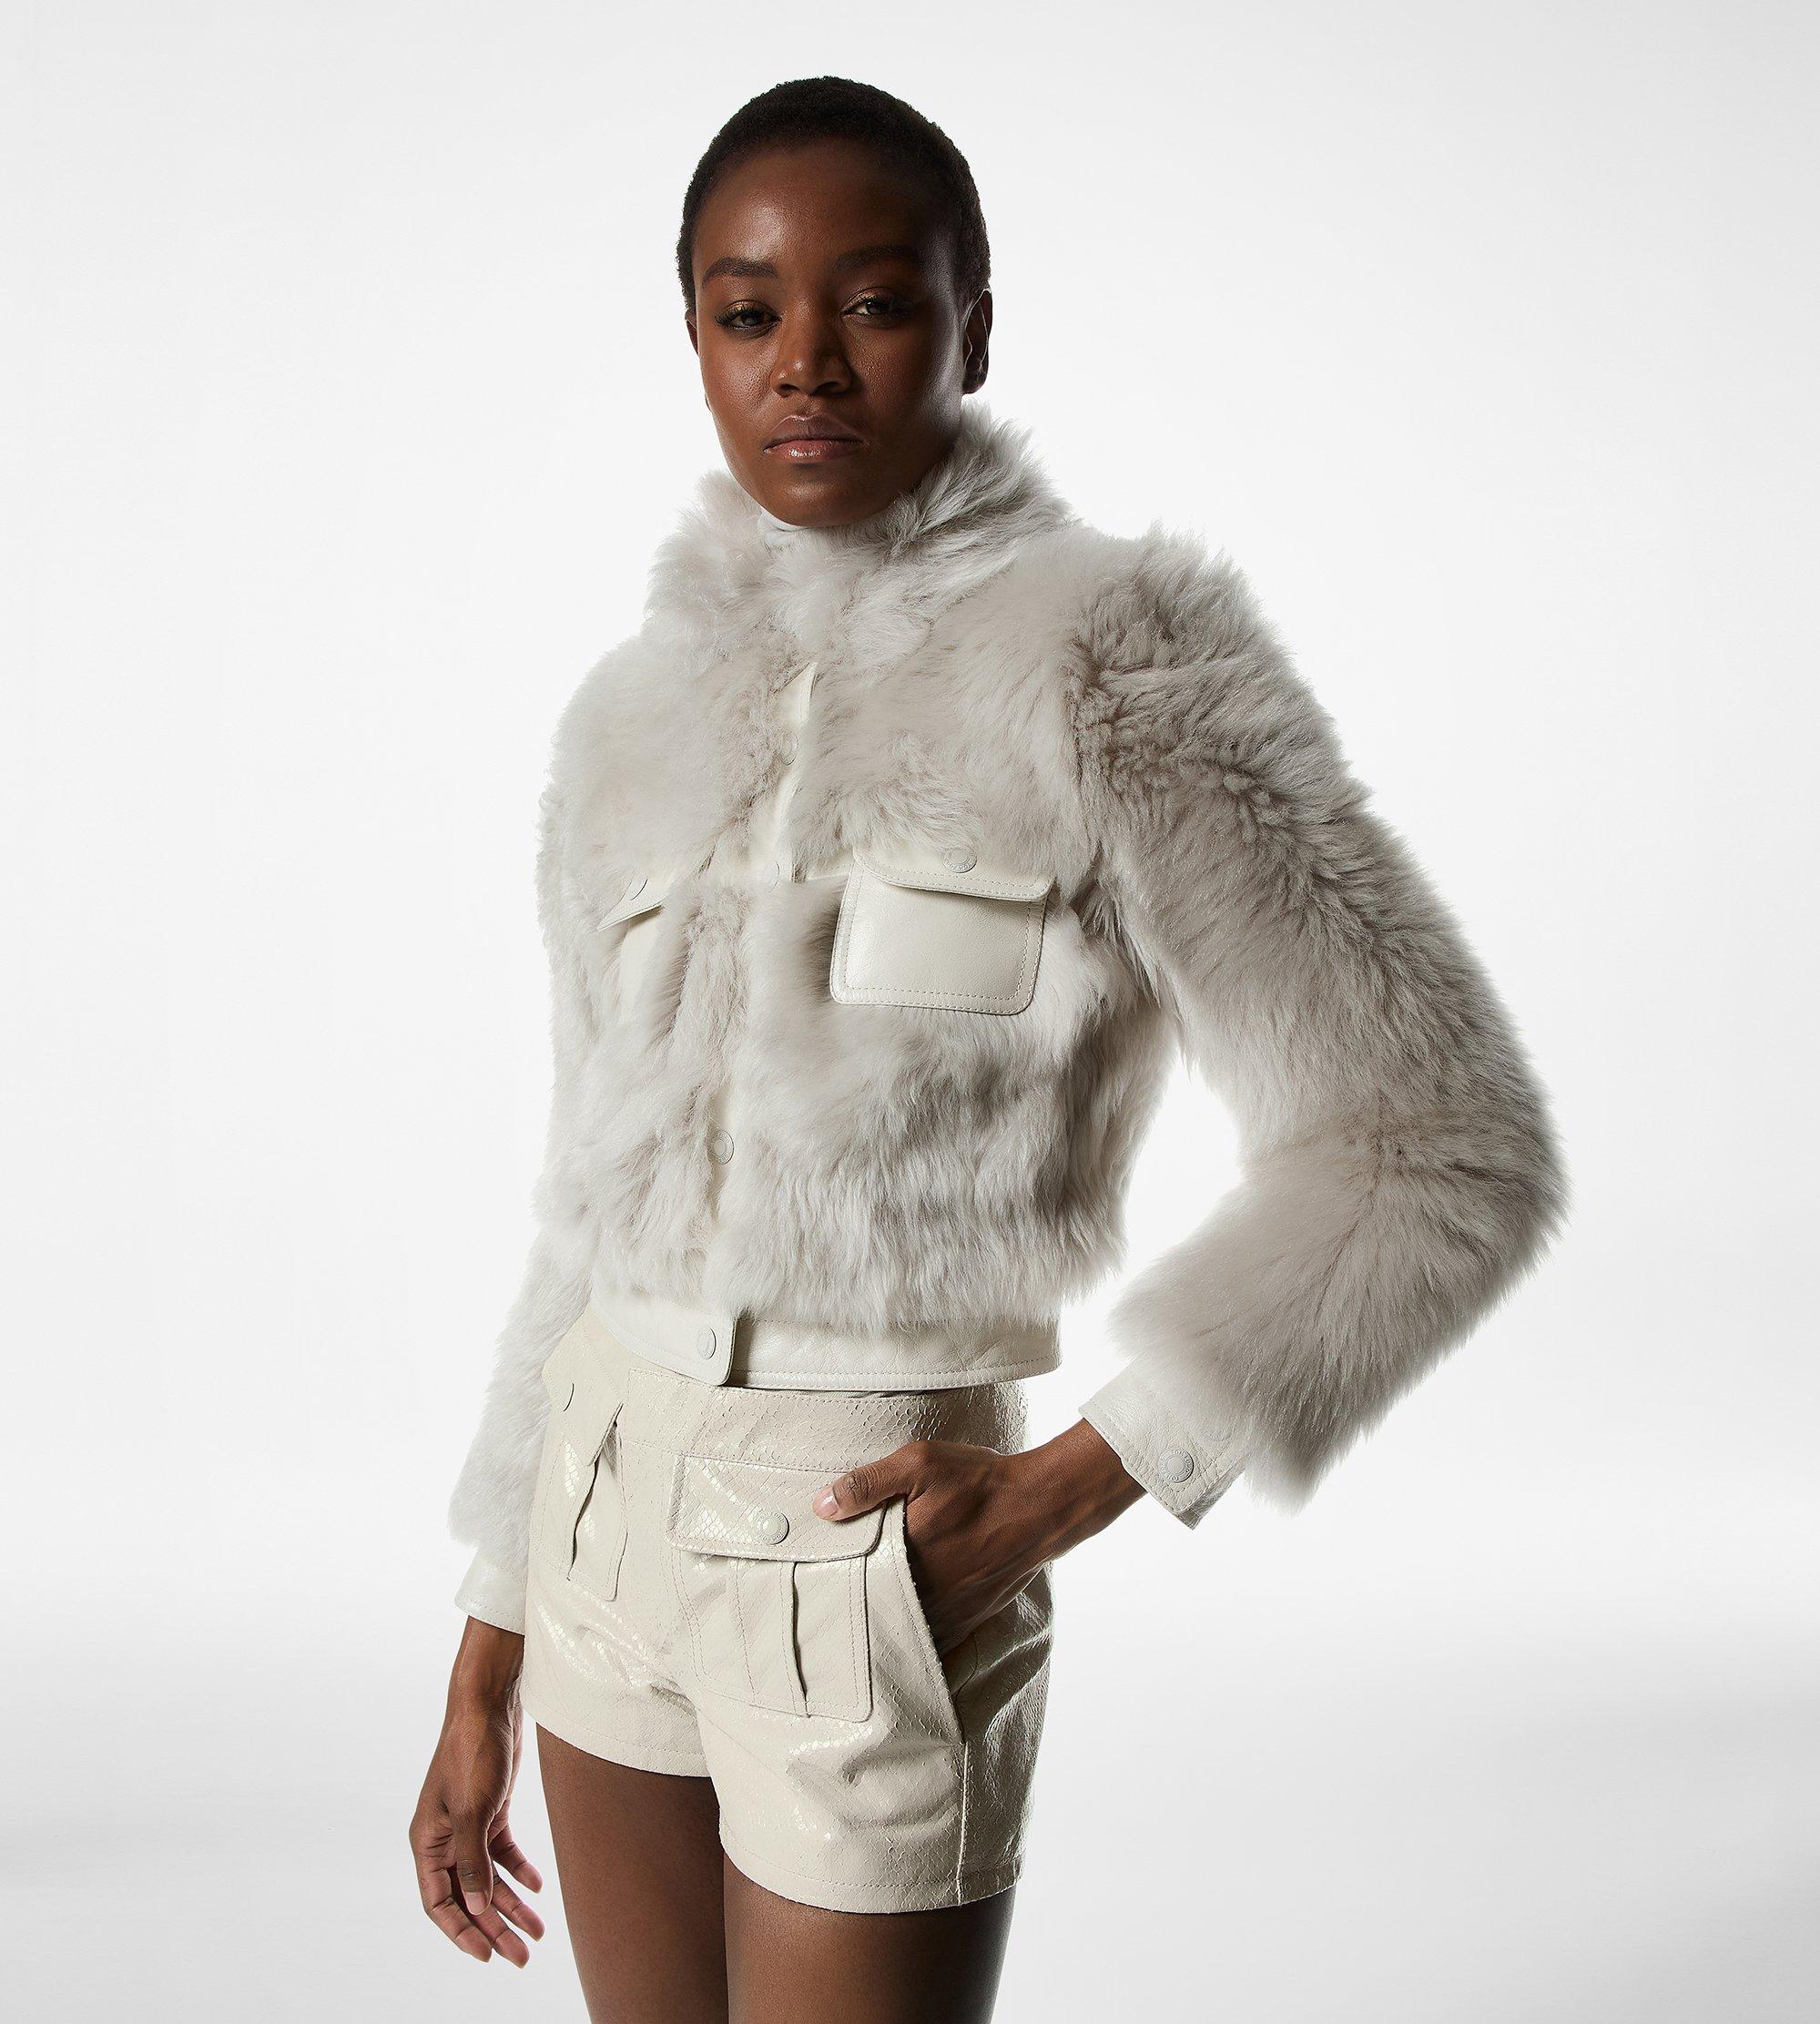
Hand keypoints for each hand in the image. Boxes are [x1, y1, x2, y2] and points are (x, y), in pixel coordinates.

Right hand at [409, 1620, 545, 1967]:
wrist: (490, 1705)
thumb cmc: (471, 1752)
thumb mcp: (472, 1809)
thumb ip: (472, 1860)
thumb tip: (476, 1906)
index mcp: (427, 1841)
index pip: (439, 1902)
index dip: (461, 1932)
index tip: (486, 1954)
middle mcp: (444, 1838)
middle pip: (468, 1896)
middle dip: (494, 1927)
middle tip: (521, 1955)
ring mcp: (468, 1825)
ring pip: (489, 1878)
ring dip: (511, 1905)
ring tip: (537, 1933)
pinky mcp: (491, 1811)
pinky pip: (503, 1853)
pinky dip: (519, 1871)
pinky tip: (538, 1888)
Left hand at [813, 1418, 1145, 1654]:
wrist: (1041, 1505)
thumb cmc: (979, 1481)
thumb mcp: (920, 1463)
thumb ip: (867, 1484)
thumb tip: (820, 1506)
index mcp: (904, 1557)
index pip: (852, 1579)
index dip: (831, 1582)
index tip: (811, 1582)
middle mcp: (924, 1593)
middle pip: (874, 1611)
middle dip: (853, 1610)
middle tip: (827, 1608)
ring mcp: (949, 1612)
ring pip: (902, 1631)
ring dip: (882, 1627)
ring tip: (857, 1624)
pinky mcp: (970, 1618)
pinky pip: (934, 1641)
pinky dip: (915, 1640)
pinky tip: (900, 1636)